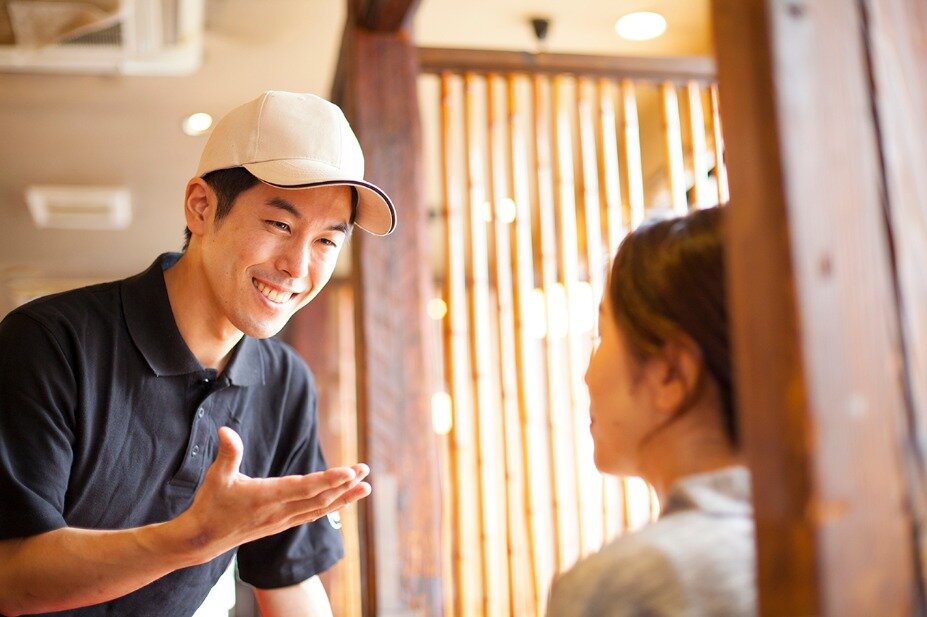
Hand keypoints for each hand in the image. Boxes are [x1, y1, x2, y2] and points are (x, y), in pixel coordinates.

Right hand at [174, 427, 369, 562]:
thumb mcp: (216, 477)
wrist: (202, 540)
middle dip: (345, 484)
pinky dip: (332, 507)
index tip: (350, 472)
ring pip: (320, 509)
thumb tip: (225, 430)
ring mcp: (283, 520)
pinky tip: (346, 500)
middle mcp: (279, 511)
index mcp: (266, 497)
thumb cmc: (210, 505)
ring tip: (366, 486)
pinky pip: (313, 515)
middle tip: (365, 470)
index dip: (329, 480)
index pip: (305, 488)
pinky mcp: (282, 523)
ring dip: (344, 496)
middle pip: (320, 498)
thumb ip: (228, 453)